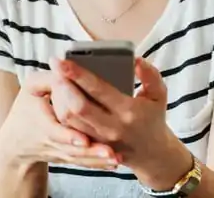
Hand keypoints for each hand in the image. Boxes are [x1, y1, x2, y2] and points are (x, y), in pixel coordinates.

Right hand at [0, 71, 119, 170]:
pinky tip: (115, 162)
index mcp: (41, 121)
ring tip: (116, 158)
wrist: (16, 142)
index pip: (55, 130)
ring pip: (79, 159)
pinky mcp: (67, 157)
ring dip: (97, 160)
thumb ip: (49, 77)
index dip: (69, 136)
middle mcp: (51, 141)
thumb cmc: (25, 109)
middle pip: (72, 148)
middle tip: (111, 151)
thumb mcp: (30, 88)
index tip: (84, 140)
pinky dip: (98, 164)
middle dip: (91, 151)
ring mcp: (59, 152)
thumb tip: (66, 68)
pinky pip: (83, 163)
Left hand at [48, 57, 191, 186]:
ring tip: (55, 76)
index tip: (63, 60)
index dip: (78, 74)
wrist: (151, 153)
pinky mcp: (89, 144)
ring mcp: (98, 139)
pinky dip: (59, 109)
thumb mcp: (159, 95)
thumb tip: (135, 60)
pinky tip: (57, 93)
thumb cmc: (152, 117)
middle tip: (54, 64)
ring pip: (68, 118)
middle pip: (77, 106)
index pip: (98, 90)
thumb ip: (150, 75)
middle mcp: (111, 127)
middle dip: (62, 83)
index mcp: (128, 111)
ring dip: (58, 96)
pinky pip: (68, 127)